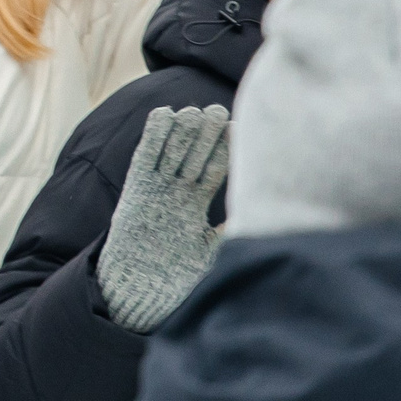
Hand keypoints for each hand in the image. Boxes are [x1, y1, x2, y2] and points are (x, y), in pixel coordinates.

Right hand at [96, 106, 230, 332]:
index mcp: (195, 206)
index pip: (214, 170)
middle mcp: (177, 194)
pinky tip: (164, 114)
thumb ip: (230, 233)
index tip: (240, 130)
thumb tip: (265, 217)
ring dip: (183, 129)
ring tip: (196, 109)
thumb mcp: (210, 253)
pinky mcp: (134, 191)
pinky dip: (153, 136)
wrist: (137, 291)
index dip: (226, 150)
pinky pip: (144, 157)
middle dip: (206, 133)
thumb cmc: (175, 279)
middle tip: (218, 109)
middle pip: (195, 155)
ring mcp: (155, 190)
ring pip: (172, 151)